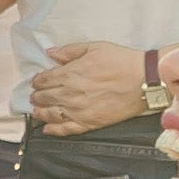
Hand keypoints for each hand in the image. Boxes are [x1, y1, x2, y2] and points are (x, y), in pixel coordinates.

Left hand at [23, 39, 152, 135]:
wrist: (144, 80)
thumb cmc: (121, 61)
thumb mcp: (94, 47)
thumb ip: (70, 51)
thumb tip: (50, 53)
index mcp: (70, 74)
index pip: (44, 80)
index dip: (38, 81)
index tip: (36, 81)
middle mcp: (70, 94)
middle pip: (44, 97)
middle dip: (36, 96)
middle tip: (34, 96)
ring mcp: (79, 110)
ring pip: (51, 114)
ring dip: (40, 113)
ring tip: (36, 111)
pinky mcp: (90, 123)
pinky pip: (67, 129)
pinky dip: (54, 130)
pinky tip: (47, 130)